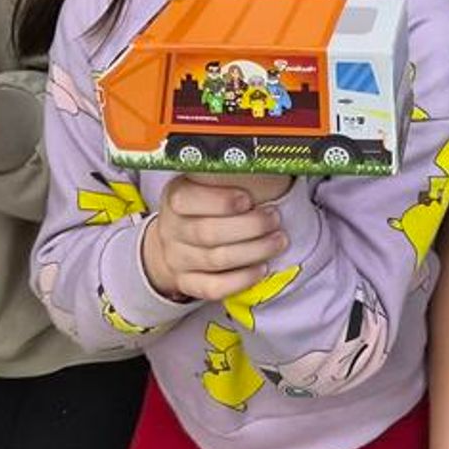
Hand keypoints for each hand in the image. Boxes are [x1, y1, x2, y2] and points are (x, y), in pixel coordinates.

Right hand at [142, 175, 288, 301]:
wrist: (174, 241)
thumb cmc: (203, 206)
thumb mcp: (205, 183)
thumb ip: (226, 177)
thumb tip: (263, 161)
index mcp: (175, 197)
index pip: (187, 201)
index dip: (220, 201)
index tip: (248, 199)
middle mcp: (171, 229)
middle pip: (207, 233)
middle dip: (249, 226)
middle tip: (275, 219)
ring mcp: (177, 259)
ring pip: (214, 260)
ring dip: (253, 251)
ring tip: (277, 241)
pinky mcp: (187, 283)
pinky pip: (212, 287)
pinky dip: (240, 280)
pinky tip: (260, 269)